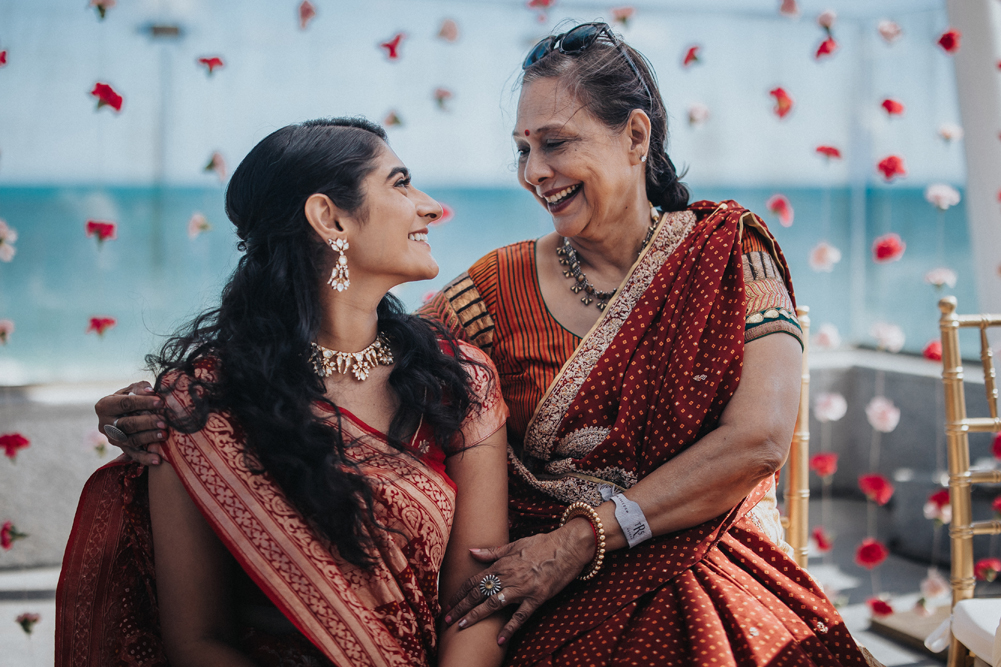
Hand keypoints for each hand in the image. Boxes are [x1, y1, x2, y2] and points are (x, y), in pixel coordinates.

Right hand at [95, 381, 166, 465]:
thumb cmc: (131, 397)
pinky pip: (133, 455)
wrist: (123, 413)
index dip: (143, 402)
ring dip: (149, 437)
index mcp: (105, 406)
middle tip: (164, 422)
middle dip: (147, 422)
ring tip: (165, 435)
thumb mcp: (132, 389)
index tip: (160, 402)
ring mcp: (112, 438)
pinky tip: (158, 460)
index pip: (125, 404)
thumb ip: (140, 388)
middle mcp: (104, 424)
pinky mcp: (120, 449)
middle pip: (127, 424)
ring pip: (130, 440)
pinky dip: (145, 458)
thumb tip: (150, 391)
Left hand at [442, 519, 593, 644]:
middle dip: (461, 607)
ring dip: (476, 616)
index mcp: (501, 564)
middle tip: (447, 620)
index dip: (459, 593)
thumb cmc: (542, 544)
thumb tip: (472, 551)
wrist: (568, 546)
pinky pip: (521, 616)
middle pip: (478, 594)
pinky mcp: (537, 597)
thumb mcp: (515, 544)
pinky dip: (510, 628)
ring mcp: (522, 588)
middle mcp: (508, 576)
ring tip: (463, 627)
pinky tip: (500, 640)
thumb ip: (492, 551)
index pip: (474, 580)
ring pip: (493, 604)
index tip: (448, 604)